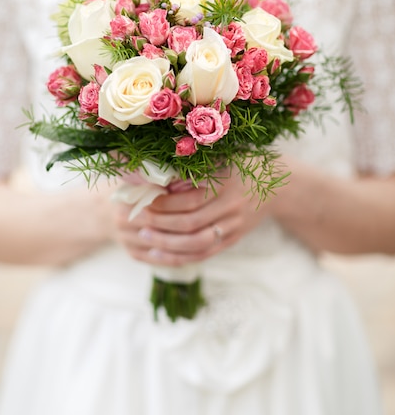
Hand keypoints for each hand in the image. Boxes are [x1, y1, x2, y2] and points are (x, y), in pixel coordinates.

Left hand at [113, 171, 273, 265]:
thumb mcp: (223, 157)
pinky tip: (157, 255)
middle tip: (137, 219)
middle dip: (161, 223)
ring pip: (196, 244)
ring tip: (143, 237)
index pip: (191, 200)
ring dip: (166, 244)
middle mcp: (232, 207)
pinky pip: (203, 254)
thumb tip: (158, 178)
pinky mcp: (232, 240)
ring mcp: (234, 227)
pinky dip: (179, 257)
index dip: (165, 203)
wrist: (278, 184)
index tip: (143, 199)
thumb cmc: (243, 164)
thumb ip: (194, 167)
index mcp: (227, 184)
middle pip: (191, 224)